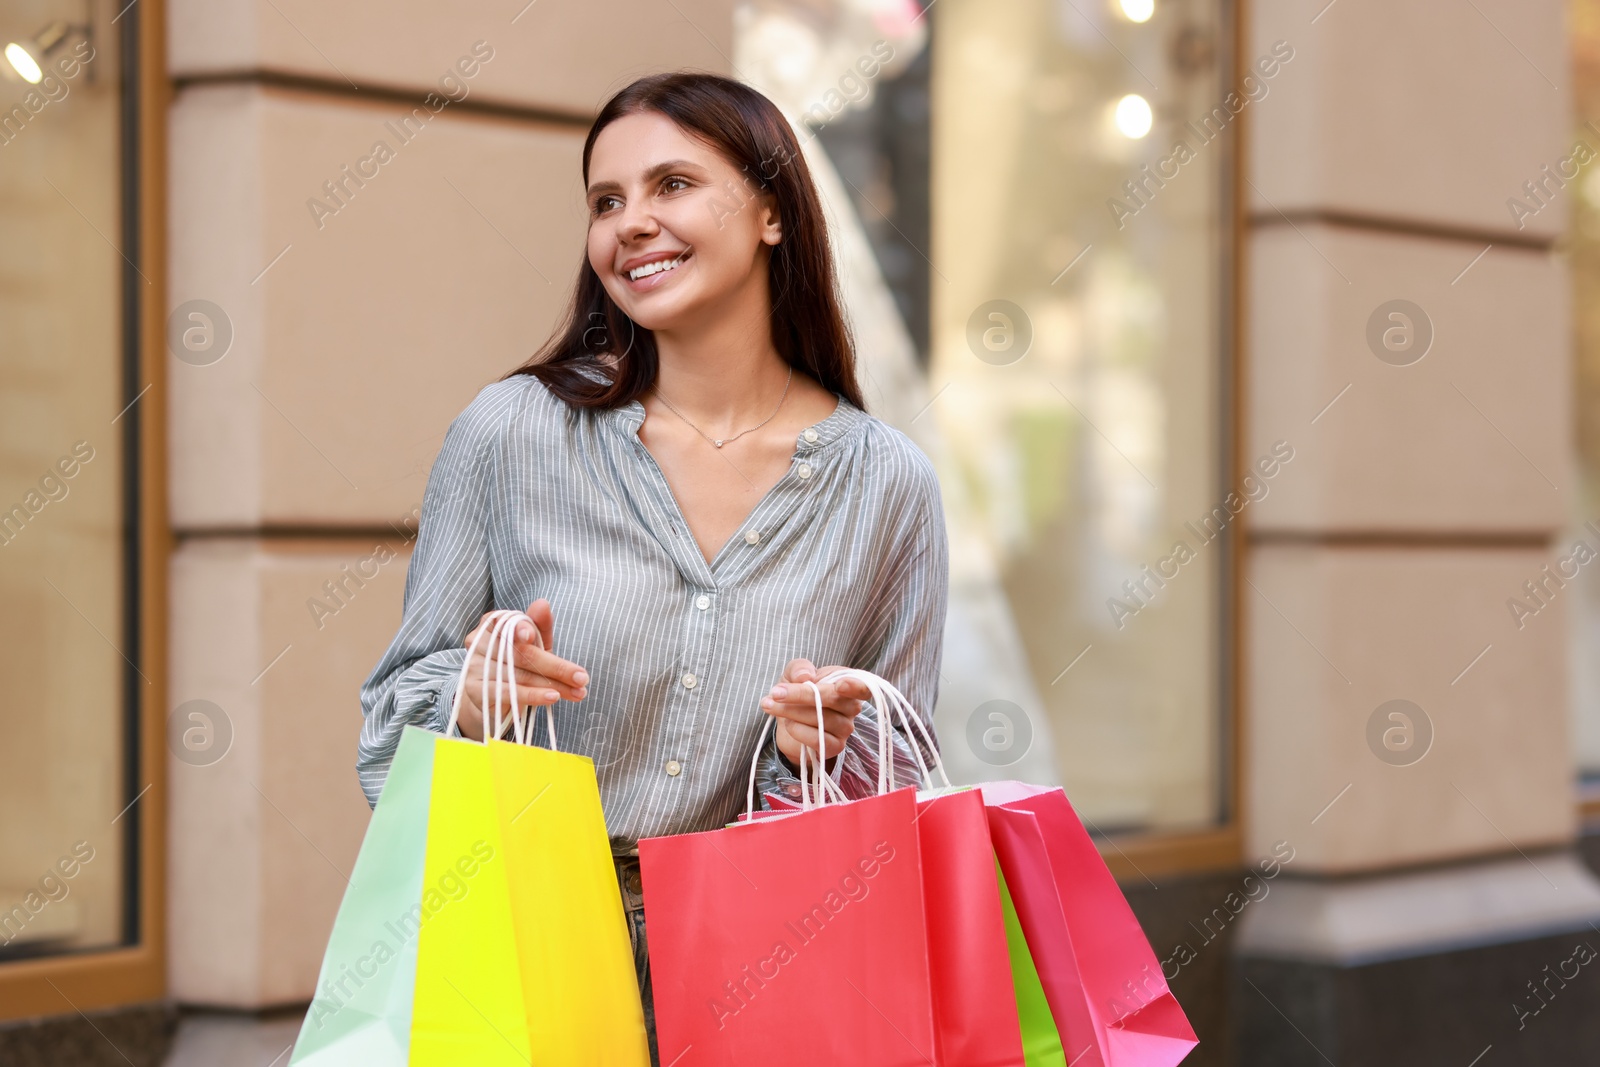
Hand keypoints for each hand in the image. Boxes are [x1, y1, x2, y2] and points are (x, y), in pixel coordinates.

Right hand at [456, 599, 588, 740]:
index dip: (519, 628)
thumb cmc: (518, 662)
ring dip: (552, 685)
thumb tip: (542, 604)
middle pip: (520, 654)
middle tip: (582, 677)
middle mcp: (478, 642)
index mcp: (492, 623)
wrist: (494, 695)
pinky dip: (533, 695)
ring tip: (577, 692)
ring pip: (518, 675)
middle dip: (556, 667)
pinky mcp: (475, 690)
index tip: (531, 636)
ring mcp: (474, 666)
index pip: (506, 622)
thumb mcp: (534, 643)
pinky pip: (507, 693)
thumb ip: (539, 625)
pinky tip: (552, 697)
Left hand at [760, 659, 870, 766]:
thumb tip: (805, 677)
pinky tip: (787, 724)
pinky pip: (818, 738)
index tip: (840, 686)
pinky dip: (797, 729)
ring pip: (822, 719)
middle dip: (801, 694)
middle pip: (833, 699)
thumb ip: (800, 668)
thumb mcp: (794, 674)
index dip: (854, 686)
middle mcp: (851, 707)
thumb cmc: (797, 695)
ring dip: (791, 711)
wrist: (788, 725)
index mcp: (847, 684)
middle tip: (776, 692)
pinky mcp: (834, 746)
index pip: (862, 686)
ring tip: (771, 705)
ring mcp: (845, 728)